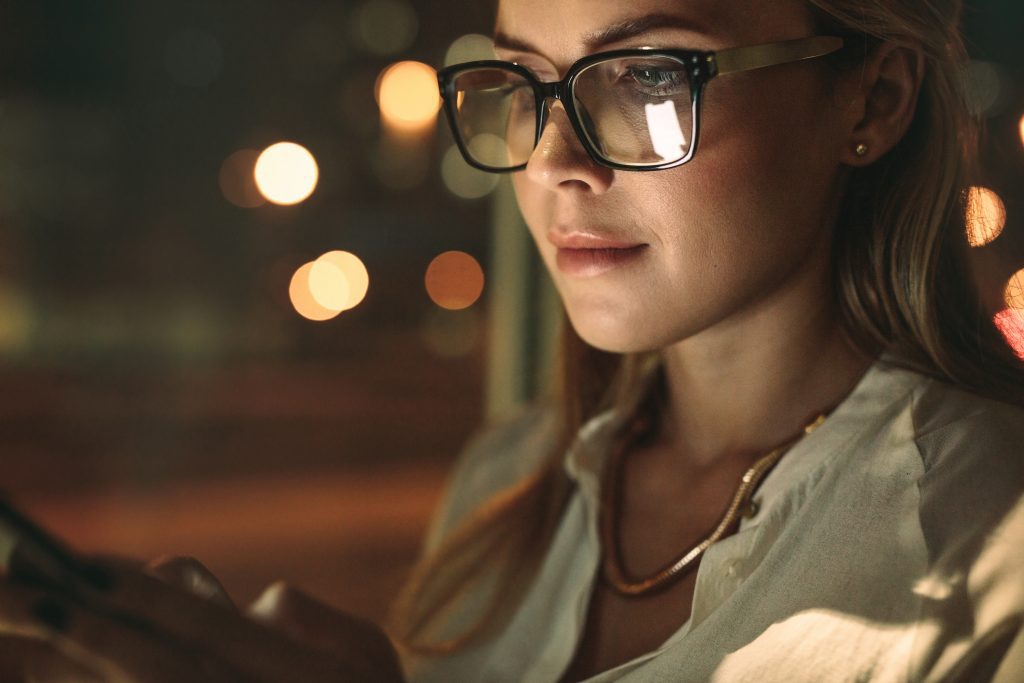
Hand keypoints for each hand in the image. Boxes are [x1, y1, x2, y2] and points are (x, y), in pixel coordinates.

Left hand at [0, 558, 404, 681]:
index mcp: (301, 678)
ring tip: (18, 633)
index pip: (209, 630)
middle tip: (21, 592)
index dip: (146, 597)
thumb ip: (318, 624)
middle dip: (85, 631)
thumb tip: (259, 599)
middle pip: (156, 669)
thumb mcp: (371, 661)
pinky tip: (49, 671)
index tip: (84, 564)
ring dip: (69, 672)